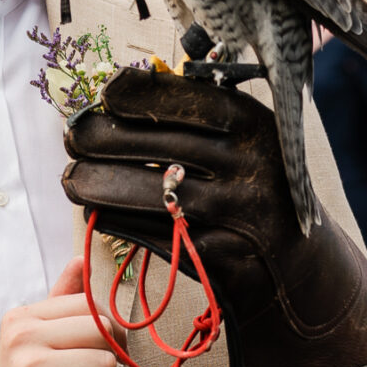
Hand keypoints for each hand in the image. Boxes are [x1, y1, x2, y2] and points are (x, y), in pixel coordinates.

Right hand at [0, 259, 117, 366]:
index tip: (86, 354)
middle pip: (103, 330)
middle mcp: (22, 336)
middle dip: (104, 359)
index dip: (104, 332)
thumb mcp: (36, 342)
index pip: (90, 304)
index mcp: (21, 318)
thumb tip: (81, 259)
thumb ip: (60, 301)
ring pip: (107, 362)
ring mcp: (31, 366)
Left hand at [63, 67, 366, 366]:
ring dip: (101, 185)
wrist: (295, 273)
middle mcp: (251, 168)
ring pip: (153, 193)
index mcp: (259, 130)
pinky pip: (154, 234)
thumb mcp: (246, 148)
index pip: (194, 101)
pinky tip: (95, 213)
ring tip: (71, 180)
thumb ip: (198, 121)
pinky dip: (119, 222)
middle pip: (164, 145)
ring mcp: (235, 215)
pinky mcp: (217, 257)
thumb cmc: (255, 195)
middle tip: (71, 137)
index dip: (144, 94)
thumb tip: (121, 94)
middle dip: (106, 139)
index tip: (105, 92)